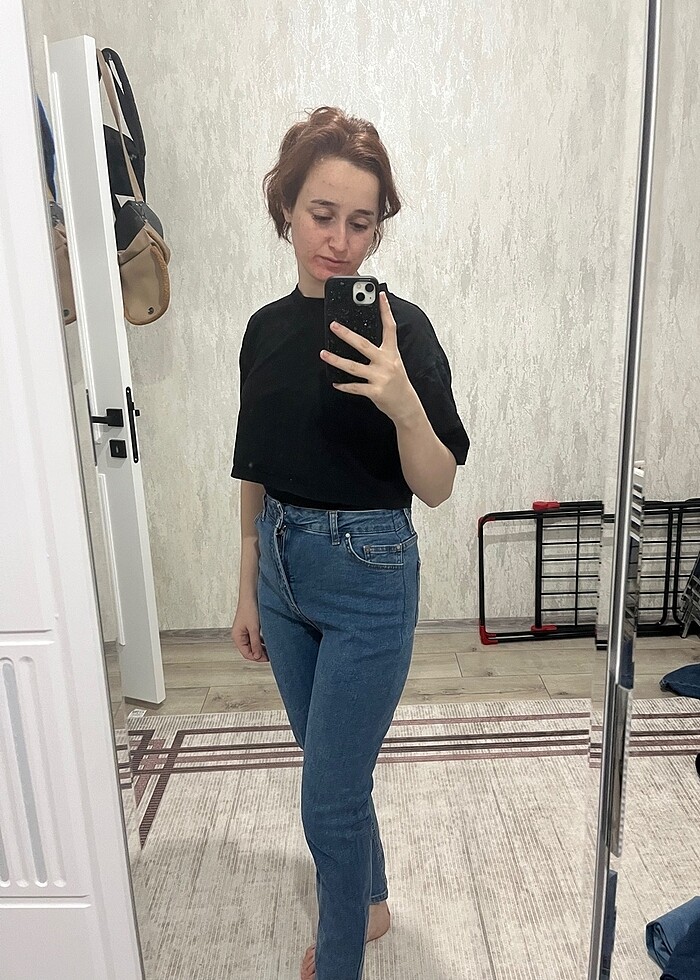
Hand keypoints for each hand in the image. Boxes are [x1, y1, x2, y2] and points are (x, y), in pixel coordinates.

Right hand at [231, 597, 268, 661]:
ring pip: (253, 645)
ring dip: (261, 648)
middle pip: (249, 650)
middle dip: (259, 654)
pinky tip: (268, 643)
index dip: (257, 658)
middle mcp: (239, 635)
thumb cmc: (250, 609)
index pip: (246, 653)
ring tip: (271, 651)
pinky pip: (255, 638)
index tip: (268, 659)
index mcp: (237, 637)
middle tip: (271, 656)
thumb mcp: (254, 628)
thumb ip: (256, 643)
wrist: (251, 594)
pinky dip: (261, 642)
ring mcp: (244, 631)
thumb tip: (257, 657)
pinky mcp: (249, 627)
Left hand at [320, 291, 420, 423]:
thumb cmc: (397, 382)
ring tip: (323, 354)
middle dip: (347, 334)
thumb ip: (381, 351)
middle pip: (363, 345)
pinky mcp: (375, 391)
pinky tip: (335, 383)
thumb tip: (360, 340)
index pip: (390, 327)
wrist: (406, 405)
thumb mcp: (394, 362)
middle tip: (333, 325)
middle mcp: (387, 363)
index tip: (380, 295)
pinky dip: (344, 386)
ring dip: (336, 360)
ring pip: (353, 367)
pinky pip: (355, 387)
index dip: (386, 310)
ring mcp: (381, 377)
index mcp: (392, 352)